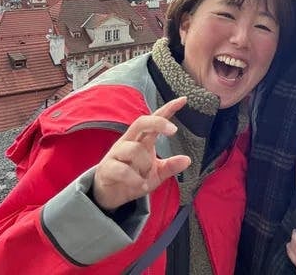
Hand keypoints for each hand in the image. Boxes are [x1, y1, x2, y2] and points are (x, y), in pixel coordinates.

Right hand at [92, 96, 191, 211]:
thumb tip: (187, 159)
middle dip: (158, 122)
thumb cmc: (134, 179)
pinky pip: (123, 170)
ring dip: (144, 165)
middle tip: (173, 130)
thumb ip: (170, 166)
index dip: (168, 109)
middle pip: (141, 122)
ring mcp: (116, 153)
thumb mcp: (156, 174)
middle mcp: (129, 141)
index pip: (155, 119)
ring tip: (144, 177)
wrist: (110, 195)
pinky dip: (135, 180)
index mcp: (142, 139)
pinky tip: (140, 186)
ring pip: (134, 150)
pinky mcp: (107, 167)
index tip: (183, 100)